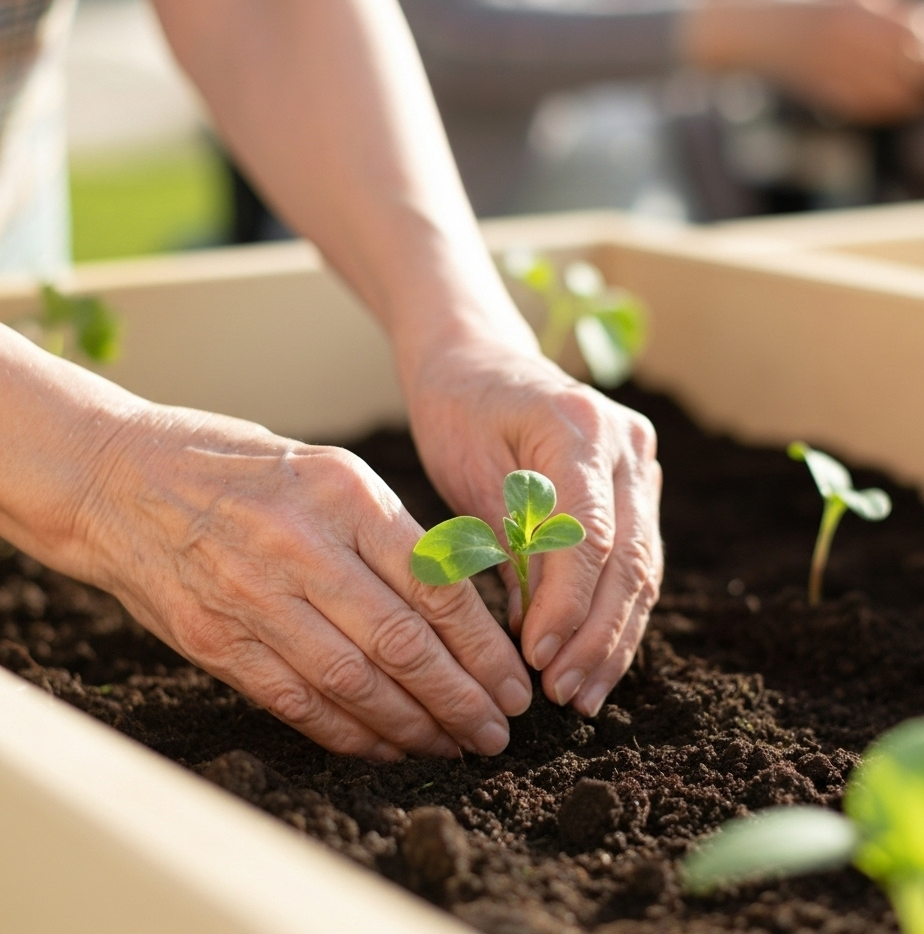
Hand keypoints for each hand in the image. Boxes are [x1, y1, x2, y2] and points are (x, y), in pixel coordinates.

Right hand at [62, 403, 532, 759]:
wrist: (118, 479)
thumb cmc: (237, 467)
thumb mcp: (327, 471)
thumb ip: (389, 532)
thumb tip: (457, 601)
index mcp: (345, 495)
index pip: (436, 586)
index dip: (484, 647)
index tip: (513, 682)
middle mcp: (304, 548)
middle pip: (404, 644)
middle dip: (462, 699)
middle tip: (497, 733)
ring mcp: (253, 599)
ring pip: (355, 684)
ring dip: (414, 727)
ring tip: (454, 747)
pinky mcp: (215, 641)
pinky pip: (297, 702)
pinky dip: (350, 734)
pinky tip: (387, 748)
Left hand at [402, 336, 662, 718]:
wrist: (480, 363)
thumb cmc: (460, 412)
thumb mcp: (469, 473)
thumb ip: (508, 546)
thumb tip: (533, 635)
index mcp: (578, 428)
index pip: (588, 534)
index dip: (567, 605)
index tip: (536, 658)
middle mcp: (626, 444)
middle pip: (628, 558)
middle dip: (596, 635)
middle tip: (564, 695)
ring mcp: (641, 463)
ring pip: (642, 567)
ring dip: (615, 637)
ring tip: (583, 695)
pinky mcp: (638, 487)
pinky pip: (635, 559)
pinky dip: (615, 612)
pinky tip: (595, 658)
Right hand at [689, 0, 923, 124]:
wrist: (754, 32)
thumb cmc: (806, 7)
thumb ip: (886, 5)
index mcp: (856, 8)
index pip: (915, 30)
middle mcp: (845, 40)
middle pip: (907, 63)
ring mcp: (831, 69)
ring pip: (888, 90)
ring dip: (912, 96)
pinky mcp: (821, 93)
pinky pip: (863, 106)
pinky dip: (886, 108)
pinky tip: (899, 106)